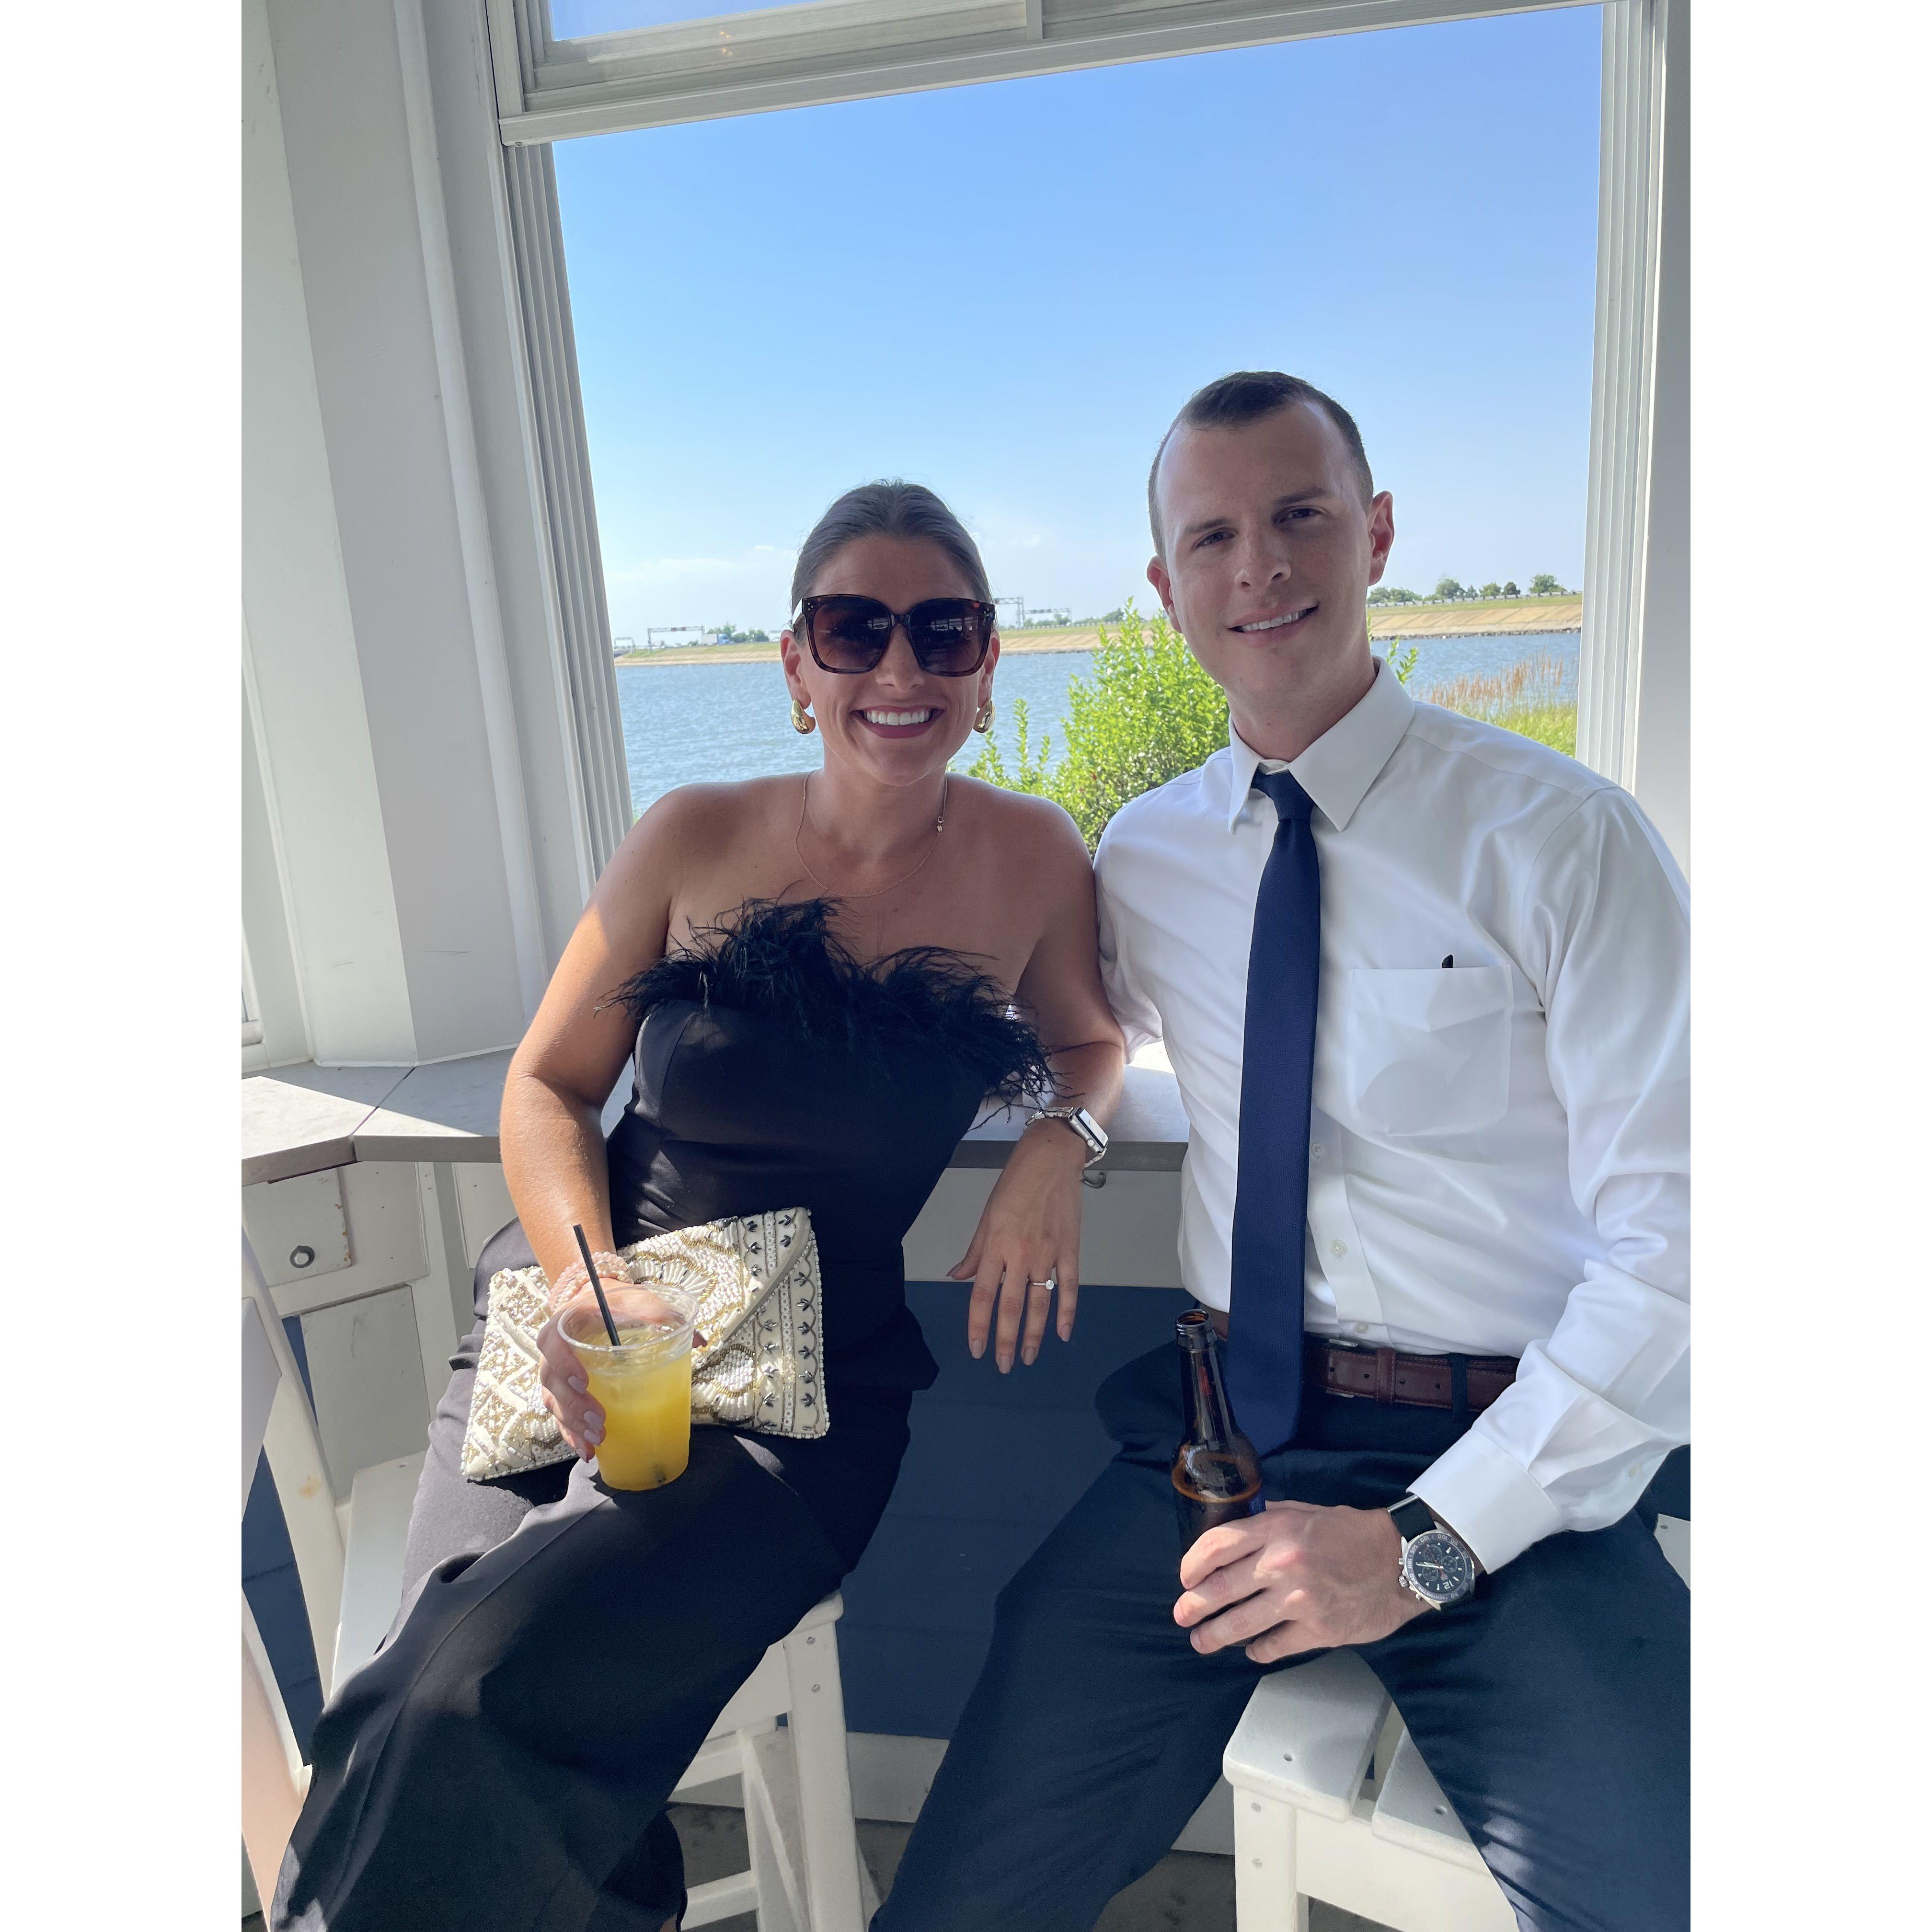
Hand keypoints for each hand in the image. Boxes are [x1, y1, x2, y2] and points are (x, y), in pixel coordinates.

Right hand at [536, 1278, 679, 1460]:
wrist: (598, 1306)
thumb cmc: (616, 1305)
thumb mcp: (636, 1300)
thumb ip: (660, 1314)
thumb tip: (697, 1340)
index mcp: (563, 1325)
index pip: (552, 1344)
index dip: (563, 1364)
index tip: (584, 1381)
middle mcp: (553, 1353)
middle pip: (552, 1383)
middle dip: (574, 1406)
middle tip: (599, 1420)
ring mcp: (556, 1377)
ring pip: (555, 1404)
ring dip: (574, 1425)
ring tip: (598, 1439)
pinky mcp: (564, 1395)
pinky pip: (561, 1418)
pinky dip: (573, 1436)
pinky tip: (589, 1452)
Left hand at [949, 1119, 1086, 1370]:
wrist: (1052, 1158)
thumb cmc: (1015, 1183)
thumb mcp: (987, 1215)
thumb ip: (975, 1251)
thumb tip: (957, 1278)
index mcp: (995, 1245)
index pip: (983, 1295)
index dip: (979, 1326)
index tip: (977, 1350)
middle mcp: (1020, 1254)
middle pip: (1010, 1306)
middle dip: (1005, 1340)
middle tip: (1002, 1366)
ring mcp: (1047, 1254)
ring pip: (1039, 1303)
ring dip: (1034, 1334)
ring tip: (1028, 1358)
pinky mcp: (1070, 1250)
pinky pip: (1069, 1287)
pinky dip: (1067, 1313)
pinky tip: (1063, 1334)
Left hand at [1174, 1501, 1428, 1661]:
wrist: (1400, 1560)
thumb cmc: (1351, 1533)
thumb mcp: (1304, 1512)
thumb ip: (1268, 1520)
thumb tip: (1236, 1534)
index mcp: (1275, 1530)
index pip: (1217, 1546)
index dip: (1192, 1564)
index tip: (1185, 1577)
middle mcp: (1281, 1564)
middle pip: (1220, 1588)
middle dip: (1193, 1605)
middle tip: (1182, 1615)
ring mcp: (1298, 1600)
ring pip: (1241, 1623)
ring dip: (1214, 1635)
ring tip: (1201, 1641)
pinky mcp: (1318, 1630)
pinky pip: (1275, 1645)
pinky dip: (1258, 1650)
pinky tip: (1251, 1650)